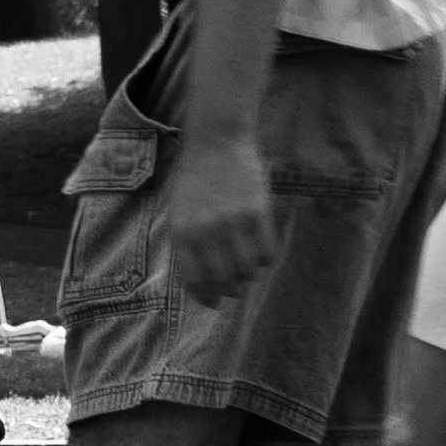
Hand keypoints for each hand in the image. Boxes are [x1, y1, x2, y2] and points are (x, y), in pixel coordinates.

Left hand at [167, 130, 279, 306]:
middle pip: (223, 279)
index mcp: (181, 232)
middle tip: (233, 287)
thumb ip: (186, 244)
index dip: (205, 296)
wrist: (216, 141)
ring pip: (247, 269)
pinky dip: (265, 259)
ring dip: (248, 275)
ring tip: (246, 267)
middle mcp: (206, 232)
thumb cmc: (194, 178)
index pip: (194, 279)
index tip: (213, 303)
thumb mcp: (178, 211)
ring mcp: (233, 223)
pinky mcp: (257, 213)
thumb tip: (199, 281)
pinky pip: (267, 251)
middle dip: (229, 289)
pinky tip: (260, 252)